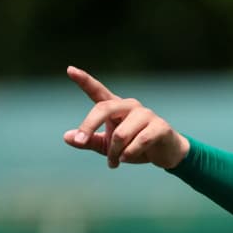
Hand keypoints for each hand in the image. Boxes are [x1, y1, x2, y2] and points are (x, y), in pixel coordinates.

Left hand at [64, 66, 189, 168]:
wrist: (165, 154)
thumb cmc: (134, 147)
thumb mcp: (108, 146)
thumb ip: (89, 141)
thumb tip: (67, 137)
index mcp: (116, 107)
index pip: (98, 91)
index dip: (84, 80)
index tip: (70, 69)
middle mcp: (130, 106)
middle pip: (104, 108)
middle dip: (89, 125)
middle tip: (80, 141)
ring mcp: (147, 114)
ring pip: (121, 133)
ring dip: (114, 152)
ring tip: (115, 163)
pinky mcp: (160, 126)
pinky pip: (140, 141)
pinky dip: (129, 154)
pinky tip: (126, 159)